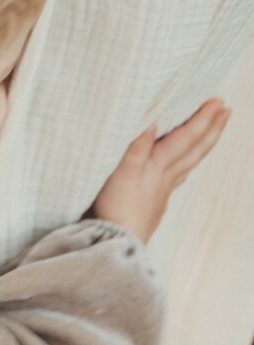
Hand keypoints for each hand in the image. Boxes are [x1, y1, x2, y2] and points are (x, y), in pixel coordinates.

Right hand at [92, 101, 229, 244]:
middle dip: (212, 128)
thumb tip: (152, 121)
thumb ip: (137, 146)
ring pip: (190, 163)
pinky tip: (182, 168)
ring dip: (203, 144)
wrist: (117, 242)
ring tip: (211, 133)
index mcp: (160, 165)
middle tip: (227, 111)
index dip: (203, 119)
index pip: (187, 137)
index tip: (218, 102)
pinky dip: (185, 165)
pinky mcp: (157, 202)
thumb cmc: (117, 207)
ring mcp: (164, 190)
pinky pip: (178, 177)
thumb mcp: (122, 172)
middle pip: (196, 149)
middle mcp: (167, 176)